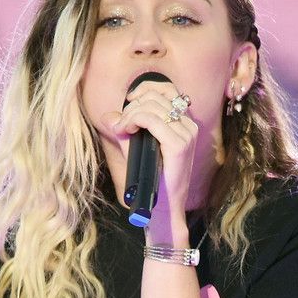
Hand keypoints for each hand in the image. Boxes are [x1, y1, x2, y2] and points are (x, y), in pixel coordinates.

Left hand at [105, 81, 196, 241]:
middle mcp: (188, 125)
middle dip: (131, 107)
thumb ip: (125, 131)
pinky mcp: (180, 145)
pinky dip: (134, 121)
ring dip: (129, 115)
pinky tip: (125, 131)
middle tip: (120, 127)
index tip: (128, 104)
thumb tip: (109, 115)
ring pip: (152, 106)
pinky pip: (152, 120)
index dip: (144, 90)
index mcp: (183, 123)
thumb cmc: (151, 180)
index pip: (166, 89)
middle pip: (155, 96)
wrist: (162, 208)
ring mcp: (187, 134)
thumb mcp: (136, 149)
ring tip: (122, 131)